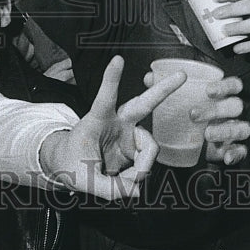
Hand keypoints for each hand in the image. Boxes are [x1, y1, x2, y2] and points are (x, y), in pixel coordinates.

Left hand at [41, 56, 185, 200]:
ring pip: (150, 148)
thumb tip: (136, 191)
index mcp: (97, 119)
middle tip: (181, 75)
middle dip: (163, 89)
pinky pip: (146, 164)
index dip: (112, 79)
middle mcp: (117, 122)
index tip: (118, 59)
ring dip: (142, 168)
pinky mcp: (135, 149)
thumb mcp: (81, 179)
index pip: (105, 97)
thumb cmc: (69, 162)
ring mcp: (129, 135)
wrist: (69, 165)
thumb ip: (108, 189)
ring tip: (125, 180)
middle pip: (143, 104)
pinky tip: (125, 179)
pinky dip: (138, 176)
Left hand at [144, 71, 249, 164]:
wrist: (191, 142)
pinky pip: (242, 151)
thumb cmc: (190, 114)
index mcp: (222, 96)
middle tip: (194, 114)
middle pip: (236, 106)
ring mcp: (236, 129)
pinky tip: (225, 156)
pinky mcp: (234, 148)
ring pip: (241, 128)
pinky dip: (235, 153)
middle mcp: (232, 111)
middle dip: (217, 109)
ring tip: (207, 134)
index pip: (234, 85)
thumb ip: (164, 87)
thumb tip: (149, 78)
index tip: (209, 90)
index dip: (225, 86)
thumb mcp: (177, 100)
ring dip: (225, 130)